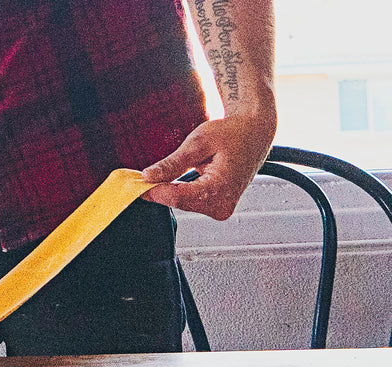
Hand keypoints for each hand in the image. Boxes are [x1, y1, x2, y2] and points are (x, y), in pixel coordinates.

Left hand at [141, 112, 276, 220]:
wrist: (254, 132)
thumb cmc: (234, 133)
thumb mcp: (199, 142)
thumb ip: (173, 162)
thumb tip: (148, 176)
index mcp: (222, 188)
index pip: (178, 197)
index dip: (154, 191)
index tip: (136, 184)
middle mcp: (223, 204)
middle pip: (179, 202)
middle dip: (160, 190)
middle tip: (143, 177)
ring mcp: (221, 208)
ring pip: (183, 204)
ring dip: (169, 191)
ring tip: (162, 175)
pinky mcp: (217, 207)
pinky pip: (190, 203)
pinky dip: (179, 192)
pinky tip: (174, 181)